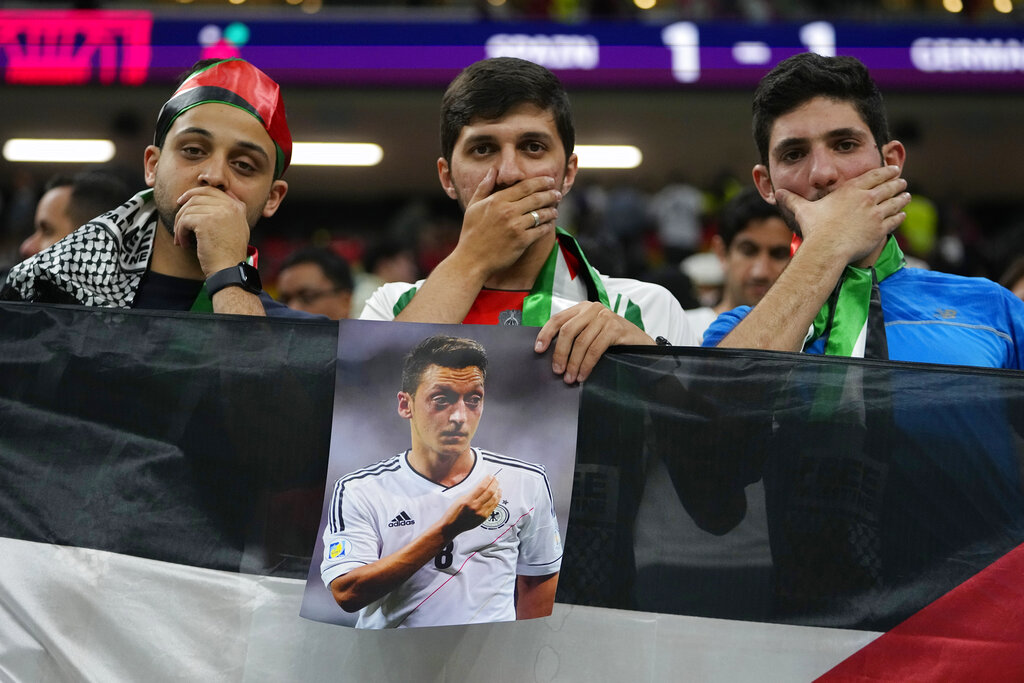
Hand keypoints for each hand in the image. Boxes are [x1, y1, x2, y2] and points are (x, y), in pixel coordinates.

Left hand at [173, 186, 250, 276]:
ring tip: (182, 239)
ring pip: (188, 210)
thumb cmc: (229, 254)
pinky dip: (180, 232)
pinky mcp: (206, 221)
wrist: (229, 269)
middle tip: (177, 222)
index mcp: (237, 207)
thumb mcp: (237, 228)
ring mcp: (219, 212)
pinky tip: (184, 243)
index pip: (211, 190)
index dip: (193, 194)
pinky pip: (185, 220)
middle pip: (197, 197)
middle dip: (183, 209)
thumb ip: (228, 212)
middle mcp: (230, 206)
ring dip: (180, 225)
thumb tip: (209, 200)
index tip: (182, 202)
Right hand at [440, 475, 500, 539]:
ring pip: (493, 499)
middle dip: (494, 483)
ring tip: (498, 486)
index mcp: (468, 500)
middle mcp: (475, 507)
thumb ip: (472, 493)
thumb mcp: (460, 499)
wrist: (452, 526)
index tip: (490, 475)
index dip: (488, 480)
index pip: (482, 487)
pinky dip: (497, 500)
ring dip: (497, 491)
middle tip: (496, 478)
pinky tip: (498, 495)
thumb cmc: (454, 512)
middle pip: (490, 492)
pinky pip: (493, 507)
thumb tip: (482, 485)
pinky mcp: (484, 518)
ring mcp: (481, 513)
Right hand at [454, 169, 562, 279]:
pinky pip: (540, 230)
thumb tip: (493, 170)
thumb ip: (484, 187)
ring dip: (551, 211)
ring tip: (555, 210)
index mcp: (497, 200)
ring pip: (541, 214)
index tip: (549, 180)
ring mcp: (516, 226)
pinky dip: (547, 226)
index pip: (525, 186)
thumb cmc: (471, 233)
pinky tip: (549, 224)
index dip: (540, 182)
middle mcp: (508, 211)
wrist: (471, 260)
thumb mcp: (473, 206)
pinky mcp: (522, 241)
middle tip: (557, 194)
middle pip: (536, 198)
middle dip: (550, 194)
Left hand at [535, 302, 653, 383]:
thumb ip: (575, 336)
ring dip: (573, 363)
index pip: (558, 319)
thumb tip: (552, 354)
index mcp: (582, 308)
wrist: (640, 341)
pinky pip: (594, 349)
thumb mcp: (590, 332)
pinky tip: (583, 375)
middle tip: (557, 371)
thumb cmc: (613, 339)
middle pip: (567, 331)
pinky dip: (586, 365)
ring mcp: (604, 317)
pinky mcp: (615, 328)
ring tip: (570, 378)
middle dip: (560, 353)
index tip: (538, 350)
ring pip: (581, 342)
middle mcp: (592, 309)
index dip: (545, 334)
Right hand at [775, 165, 910, 265]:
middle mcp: (866, 199)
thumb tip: (777, 193)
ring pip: (896, 202)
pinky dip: (900, 216)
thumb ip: (792, 200)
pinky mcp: (880, 229)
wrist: (826, 248)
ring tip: (907, 196)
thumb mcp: (803, 210)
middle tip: (903, 182)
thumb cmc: (815, 229)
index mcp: (851, 190)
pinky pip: (895, 220)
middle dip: (898, 183)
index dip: (886, 171)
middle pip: (889, 187)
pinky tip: (902, 215)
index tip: (893, 170)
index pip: (874, 176)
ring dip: (903, 198)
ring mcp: (875, 214)